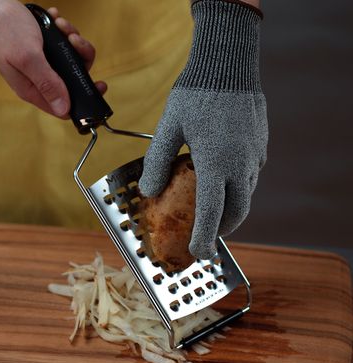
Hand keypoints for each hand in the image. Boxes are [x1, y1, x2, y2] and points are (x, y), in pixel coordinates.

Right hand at [0, 0, 105, 117]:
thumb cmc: (2, 30)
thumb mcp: (28, 58)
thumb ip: (47, 83)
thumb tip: (64, 109)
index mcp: (31, 90)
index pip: (63, 107)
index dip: (84, 99)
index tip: (100, 83)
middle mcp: (36, 79)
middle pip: (71, 80)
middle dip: (79, 58)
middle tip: (72, 40)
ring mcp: (38, 63)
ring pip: (68, 59)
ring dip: (71, 39)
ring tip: (60, 25)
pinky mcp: (39, 49)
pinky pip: (60, 45)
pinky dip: (61, 31)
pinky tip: (53, 20)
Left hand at [139, 0, 267, 259]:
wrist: (227, 64)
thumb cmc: (194, 95)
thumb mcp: (168, 129)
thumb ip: (158, 162)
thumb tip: (148, 192)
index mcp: (216, 164)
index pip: (212, 213)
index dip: (204, 237)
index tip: (198, 252)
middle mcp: (240, 165)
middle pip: (236, 212)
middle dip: (221, 229)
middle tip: (206, 238)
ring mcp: (254, 156)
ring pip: (246, 195)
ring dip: (230, 209)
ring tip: (211, 212)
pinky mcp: (260, 146)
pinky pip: (250, 175)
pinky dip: (236, 187)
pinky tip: (220, 179)